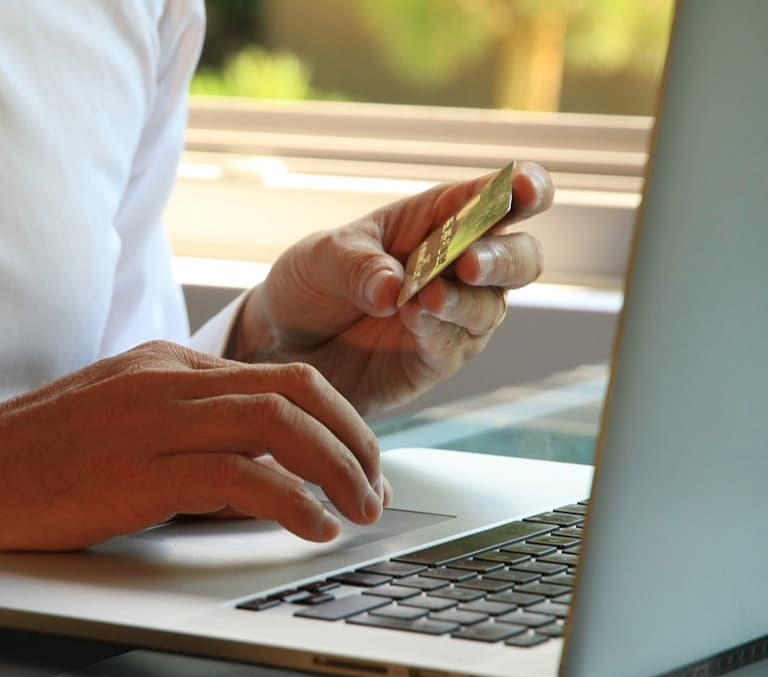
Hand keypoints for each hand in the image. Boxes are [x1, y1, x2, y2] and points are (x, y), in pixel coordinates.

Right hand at [0, 341, 390, 567]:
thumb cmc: (31, 460)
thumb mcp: (116, 425)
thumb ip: (182, 433)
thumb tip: (250, 475)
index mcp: (163, 363)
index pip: (275, 376)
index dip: (334, 420)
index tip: (358, 461)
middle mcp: (165, 380)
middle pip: (294, 390)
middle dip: (353, 439)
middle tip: (375, 486)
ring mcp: (152, 420)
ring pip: (279, 423)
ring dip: (338, 469)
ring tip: (360, 510)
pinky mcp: (138, 470)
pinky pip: (240, 477)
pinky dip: (292, 502)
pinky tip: (313, 527)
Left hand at [229, 162, 553, 415]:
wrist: (281, 342)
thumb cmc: (309, 283)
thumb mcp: (320, 258)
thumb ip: (358, 266)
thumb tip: (394, 289)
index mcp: (438, 219)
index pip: (496, 197)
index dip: (524, 188)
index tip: (524, 189)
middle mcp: (458, 265)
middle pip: (519, 256)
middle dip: (504, 257)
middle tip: (468, 262)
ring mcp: (455, 315)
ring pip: (492, 305)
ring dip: (465, 301)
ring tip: (428, 299)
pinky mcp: (437, 357)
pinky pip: (455, 344)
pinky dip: (440, 332)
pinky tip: (415, 320)